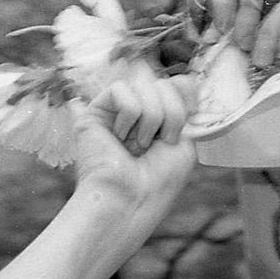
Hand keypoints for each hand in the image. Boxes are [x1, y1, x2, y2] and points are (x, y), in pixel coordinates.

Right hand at [70, 86, 196, 247]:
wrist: (129, 199)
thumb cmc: (157, 182)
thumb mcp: (184, 142)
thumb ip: (184, 109)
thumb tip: (184, 79)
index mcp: (159, 122)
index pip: (177, 85)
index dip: (184, 98)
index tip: (181, 129)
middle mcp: (138, 115)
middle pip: (164, 83)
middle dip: (169, 114)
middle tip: (156, 145)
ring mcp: (116, 113)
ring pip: (144, 84)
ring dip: (151, 118)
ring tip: (137, 146)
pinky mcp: (95, 112)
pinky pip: (121, 89)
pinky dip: (128, 115)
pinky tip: (119, 138)